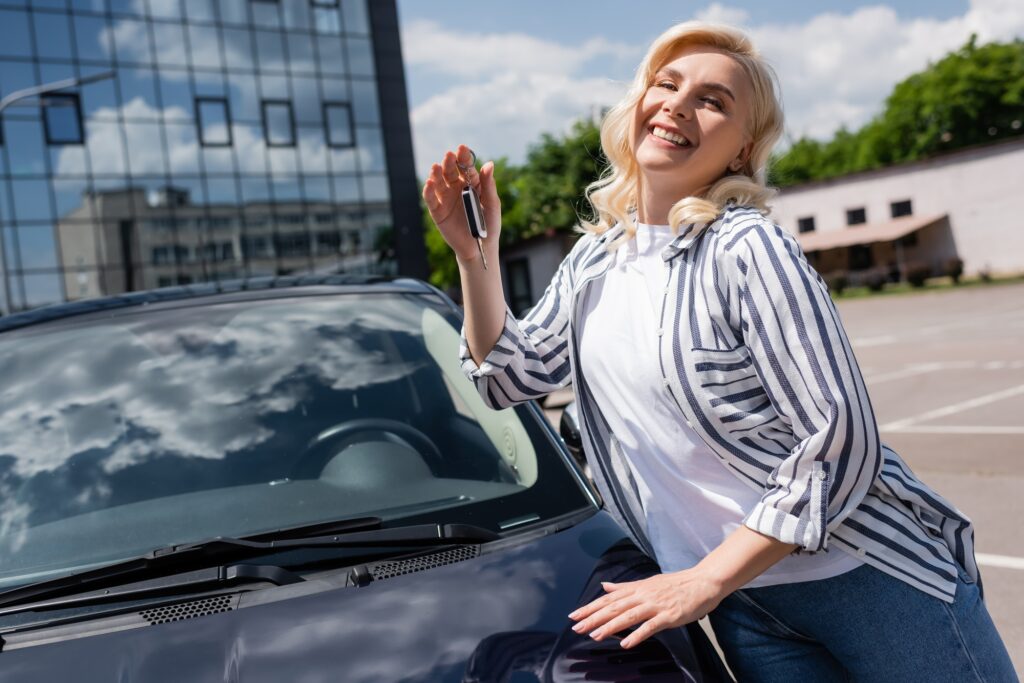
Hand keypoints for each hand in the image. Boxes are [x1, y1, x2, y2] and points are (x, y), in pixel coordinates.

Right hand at [422, 144, 501, 262]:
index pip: (466, 167)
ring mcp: (446, 199)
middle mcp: (457, 188)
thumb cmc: (489, 225)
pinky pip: (431, 199)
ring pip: (438, 182)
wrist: (479, 248)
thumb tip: (490, 164)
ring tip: (436, 168)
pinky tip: (429, 184)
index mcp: (472, 183)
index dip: (464, 157)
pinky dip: (428, 191)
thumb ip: (489, 185)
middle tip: (448, 156)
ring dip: (436, 174)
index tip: (462, 148)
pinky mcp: (437, 211)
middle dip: (449, 163)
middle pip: (450, 172)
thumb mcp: (492, 204)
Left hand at [566, 569, 724, 648]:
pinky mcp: (669, 615)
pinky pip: (651, 626)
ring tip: (595, 635)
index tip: (574, 615)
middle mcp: (643, 595)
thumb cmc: (676, 584)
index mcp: (637, 588)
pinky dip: (637, 635)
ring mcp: (656, 605)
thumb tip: (605, 586)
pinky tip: (626, 644)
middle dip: (594, 617)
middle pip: (614, 607)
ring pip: (629, 616)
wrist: (703, 582)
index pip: (608, 598)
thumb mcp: (647, 583)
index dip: (590, 607)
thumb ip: (625, 587)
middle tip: (577, 627)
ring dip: (610, 626)